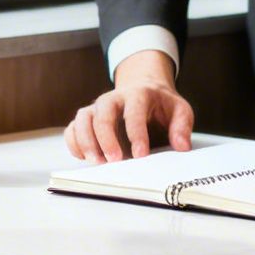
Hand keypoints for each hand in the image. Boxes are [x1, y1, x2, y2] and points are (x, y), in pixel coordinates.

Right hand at [63, 50, 193, 162]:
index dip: (136, 133)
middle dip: (106, 137)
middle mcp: (114, 98)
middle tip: (114, 161)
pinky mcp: (87, 119)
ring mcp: (98, 108)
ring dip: (86, 141)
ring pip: (83, 118)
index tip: (141, 155)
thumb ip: (182, 126)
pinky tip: (84, 158)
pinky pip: (73, 128)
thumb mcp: (180, 110)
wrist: (145, 91)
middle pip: (103, 112)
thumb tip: (181, 146)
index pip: (134, 111)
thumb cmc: (162, 105)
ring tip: (96, 163)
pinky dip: (74, 143)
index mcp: (139, 93)